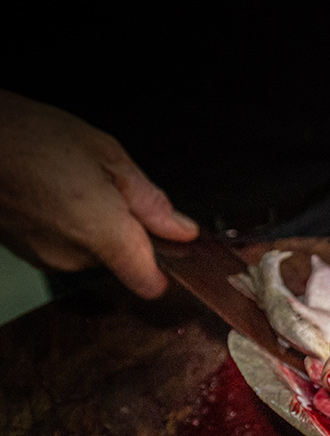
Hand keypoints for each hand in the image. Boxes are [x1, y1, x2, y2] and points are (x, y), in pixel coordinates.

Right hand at [0, 90, 198, 297]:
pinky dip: (64, 222)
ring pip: (92, 250)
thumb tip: (182, 229)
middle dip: (126, 227)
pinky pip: (62, 244)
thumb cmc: (26, 135)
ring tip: (71, 181)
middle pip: (123, 259)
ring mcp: (45, 258)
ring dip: (93, 222)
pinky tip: (50, 190)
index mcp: (103, 234)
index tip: (171, 244)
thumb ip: (150, 200)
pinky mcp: (24, 252)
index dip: (167, 267)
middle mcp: (74, 257)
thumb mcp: (106, 153)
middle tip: (110, 186)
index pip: (150, 283)